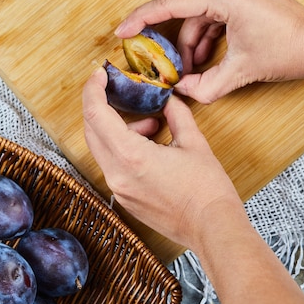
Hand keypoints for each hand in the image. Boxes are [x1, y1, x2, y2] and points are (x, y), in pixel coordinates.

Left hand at [82, 68, 303, 303]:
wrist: (212, 229)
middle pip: (91, 130)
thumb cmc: (207, 190)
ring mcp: (118, 188)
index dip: (93, 89)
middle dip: (100, 105)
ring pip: (101, 147)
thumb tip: (167, 99)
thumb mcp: (194, 143)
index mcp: (131, 156)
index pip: (96, 114)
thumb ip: (176, 115)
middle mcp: (116, 173)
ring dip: (116, 128)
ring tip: (150, 125)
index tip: (99, 74)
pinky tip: (148, 145)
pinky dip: (122, 147)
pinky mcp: (123, 198)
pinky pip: (112, 164)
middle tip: (114, 89)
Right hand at [114, 0, 303, 103]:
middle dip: (171, 41)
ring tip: (190, 70)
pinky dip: (204, 36)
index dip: (142, 18)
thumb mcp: (240, 72)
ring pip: (195, 14)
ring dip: (190, 42)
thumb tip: (180, 91)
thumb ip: (204, 85)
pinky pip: (210, 14)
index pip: (171, 3)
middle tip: (156, 60)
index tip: (122, 31)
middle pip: (182, 10)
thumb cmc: (290, 51)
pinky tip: (205, 57)